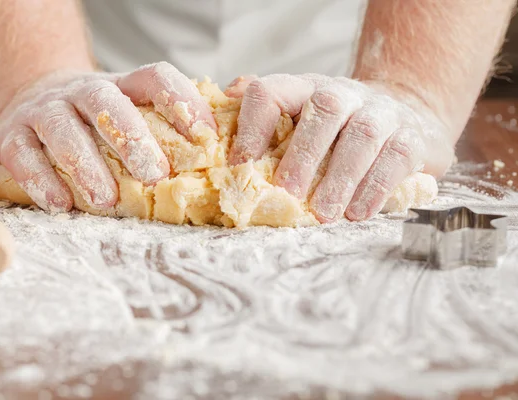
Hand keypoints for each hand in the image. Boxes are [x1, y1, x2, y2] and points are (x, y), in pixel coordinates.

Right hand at [0, 62, 216, 211]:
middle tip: (155, 175)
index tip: (205, 137)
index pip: (154, 79)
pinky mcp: (10, 135)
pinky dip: (40, 179)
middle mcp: (81, 92)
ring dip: (86, 164)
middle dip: (132, 138)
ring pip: (63, 128)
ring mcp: (44, 111)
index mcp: (120, 87)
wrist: (31, 104)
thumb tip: (211, 169)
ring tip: (106, 199)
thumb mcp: (127, 118)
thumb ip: (159, 136)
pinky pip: (23, 154)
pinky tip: (60, 204)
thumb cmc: (94, 125)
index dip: (182, 102)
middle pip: (106, 103)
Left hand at [227, 74, 454, 222]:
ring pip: (362, 134)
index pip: (271, 91)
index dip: (252, 126)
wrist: (408, 114)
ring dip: (341, 177)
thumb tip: (228, 97)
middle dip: (302, 154)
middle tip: (287, 193)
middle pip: (323, 110)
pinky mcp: (412, 136)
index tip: (242, 166)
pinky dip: (376, 186)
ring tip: (324, 213)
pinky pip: (396, 156)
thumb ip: (267, 113)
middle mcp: (344, 93)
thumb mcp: (302, 115)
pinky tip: (359, 212)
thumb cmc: (340, 128)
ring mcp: (381, 112)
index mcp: (305, 89)